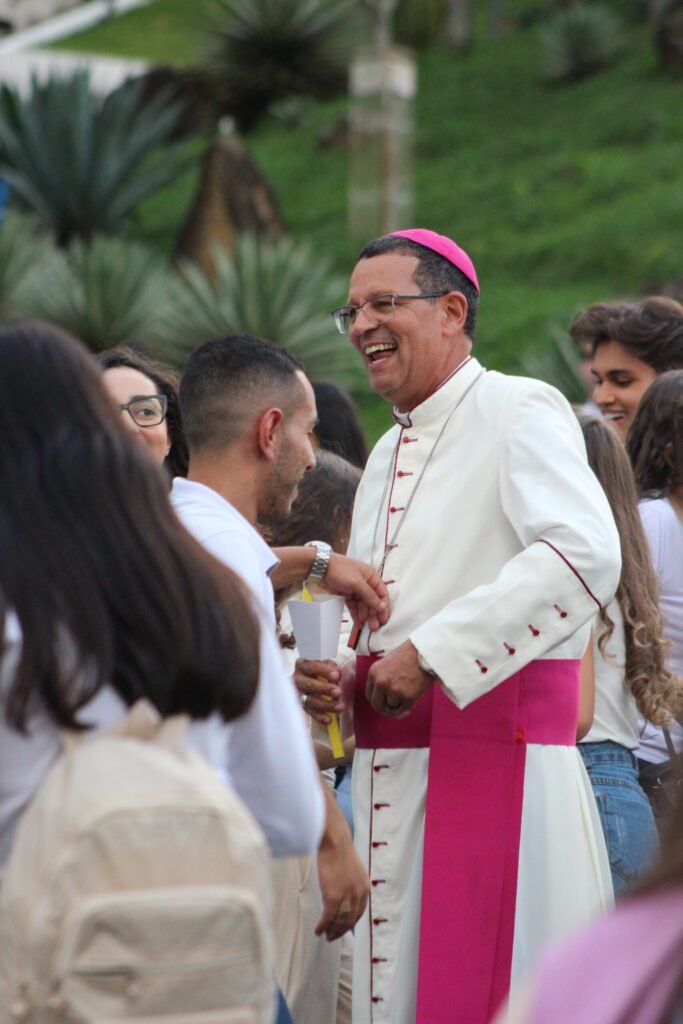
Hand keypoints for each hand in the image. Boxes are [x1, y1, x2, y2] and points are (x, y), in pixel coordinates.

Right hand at [294, 659, 343, 725]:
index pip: (312, 667)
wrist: (313, 682)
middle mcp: (297, 679)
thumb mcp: (326, 666)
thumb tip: (337, 672)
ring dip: (326, 705)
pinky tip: (328, 719)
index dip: (324, 671)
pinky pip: (309, 713)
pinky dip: (319, 717)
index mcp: (303, 666)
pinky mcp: (301, 706)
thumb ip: (332, 667)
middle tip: (338, 692)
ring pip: (310, 701)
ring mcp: (298, 694)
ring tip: (340, 707)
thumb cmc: (321, 672)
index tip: (336, 676)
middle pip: (309, 685)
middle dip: (325, 689)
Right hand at [315, 788, 368, 940]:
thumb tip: (344, 893)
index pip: (359, 912)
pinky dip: (323, 926)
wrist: (335, 842)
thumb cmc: (340, 850)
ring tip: (325, 936)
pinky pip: (328, 917)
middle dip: (341, 931)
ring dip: (332, 931)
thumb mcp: (352, 869)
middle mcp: (358, 894)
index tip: (344, 928)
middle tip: (333, 937)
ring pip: (339, 921)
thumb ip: (351, 883)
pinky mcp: (333, 897)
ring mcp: (346, 896)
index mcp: (364, 887)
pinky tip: (318, 930)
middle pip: (350, 920)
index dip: (351, 923)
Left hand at [323, 554, 389, 632]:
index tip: (384, 619)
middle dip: (374, 613)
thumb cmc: (340, 570)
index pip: (382, 593)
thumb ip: (370, 596)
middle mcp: (365, 582)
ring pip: (363, 605)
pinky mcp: (346, 594)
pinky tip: (358, 622)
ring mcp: (355, 589)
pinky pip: (353, 606)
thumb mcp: (357, 583)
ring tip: (365, 627)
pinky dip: (356, 614)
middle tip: (374, 627)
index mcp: (371, 576)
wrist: (319, 568)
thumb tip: (382, 607)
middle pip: (372, 600)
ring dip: (365, 615)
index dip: (384, 606)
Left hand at [366, 640, 433, 717]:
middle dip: (385, 709)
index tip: (383, 702)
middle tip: (394, 708)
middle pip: (377, 705)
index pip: (369, 695)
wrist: (425, 652)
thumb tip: (382, 696)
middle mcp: (381, 683)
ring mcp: (394, 691)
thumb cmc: (409, 655)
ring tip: (406, 696)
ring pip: (391, 708)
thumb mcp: (386, 663)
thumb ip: (381, 678)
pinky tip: (412, 700)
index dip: (377, 700)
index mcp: (374, 673)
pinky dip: (408, 707)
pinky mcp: (407, 697)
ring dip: (399, 705)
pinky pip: (404, 709)